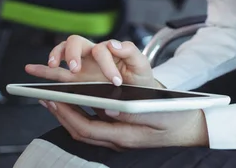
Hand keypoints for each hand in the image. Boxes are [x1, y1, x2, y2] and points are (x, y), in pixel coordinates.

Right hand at [26, 35, 156, 87]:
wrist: (138, 92)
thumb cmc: (139, 77)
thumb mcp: (141, 64)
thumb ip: (131, 50)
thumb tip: (113, 44)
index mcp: (109, 50)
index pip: (102, 50)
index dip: (107, 64)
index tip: (115, 81)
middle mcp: (92, 55)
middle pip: (76, 42)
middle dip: (72, 53)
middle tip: (75, 68)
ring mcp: (82, 65)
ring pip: (63, 51)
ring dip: (56, 56)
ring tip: (52, 65)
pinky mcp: (75, 78)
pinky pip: (56, 70)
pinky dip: (42, 69)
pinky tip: (32, 69)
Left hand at [41, 101, 208, 149]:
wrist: (190, 129)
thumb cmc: (176, 117)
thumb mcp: (158, 111)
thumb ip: (133, 112)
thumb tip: (108, 108)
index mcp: (124, 136)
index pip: (86, 128)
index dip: (67, 113)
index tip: (54, 98)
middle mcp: (117, 140)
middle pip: (79, 131)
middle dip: (60, 113)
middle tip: (44, 96)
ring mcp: (118, 138)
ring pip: (84, 129)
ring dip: (67, 114)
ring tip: (54, 97)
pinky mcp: (121, 132)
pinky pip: (93, 125)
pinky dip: (80, 114)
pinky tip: (76, 103)